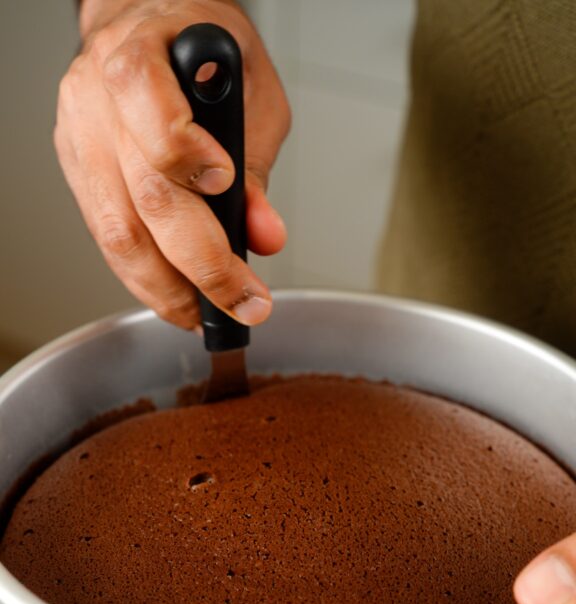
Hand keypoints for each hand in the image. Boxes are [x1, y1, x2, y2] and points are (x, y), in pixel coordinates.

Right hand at [56, 0, 289, 328]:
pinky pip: (108, 240)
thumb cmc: (205, 55)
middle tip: (242, 301)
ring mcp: (81, 137)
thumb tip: (265, 236)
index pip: (148, 106)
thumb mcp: (251, 94)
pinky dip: (146, 278)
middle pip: (143, 194)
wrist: (151, 29)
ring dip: (167, 288)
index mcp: (142, 53)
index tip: (224, 185)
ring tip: (207, 315)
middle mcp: (98, 96)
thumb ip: (257, 166)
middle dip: (201, 263)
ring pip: (117, 232)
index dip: (184, 153)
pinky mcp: (76, 171)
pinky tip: (176, 296)